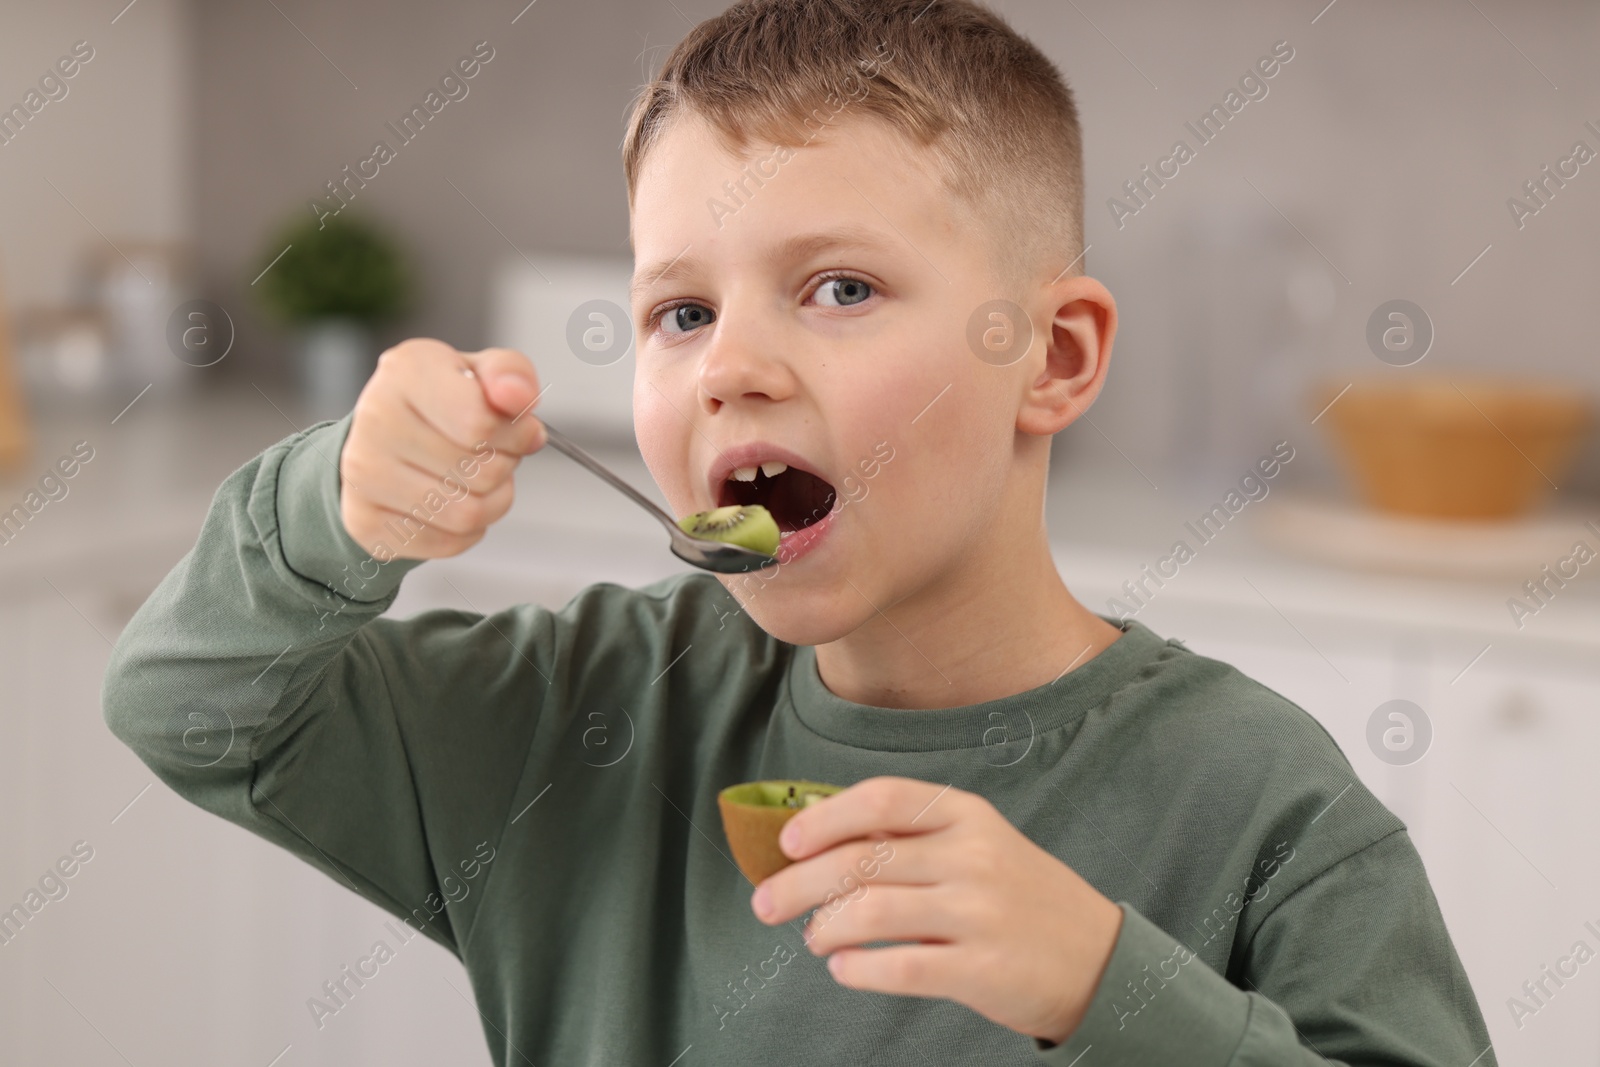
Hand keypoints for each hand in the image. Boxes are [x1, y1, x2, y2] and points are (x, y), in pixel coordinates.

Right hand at [340, 338, 546, 560]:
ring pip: (467, 513)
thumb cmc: (444, 403)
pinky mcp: (366, 522)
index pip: (481, 424)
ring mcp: (363, 474)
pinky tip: (453, 500)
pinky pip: (449, 542)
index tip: (520, 428)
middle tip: (491, 452)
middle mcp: (375, 419)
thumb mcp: (484, 373)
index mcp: (407, 371)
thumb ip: (511, 374)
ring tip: (477, 477)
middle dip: (504, 465)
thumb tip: (519, 397)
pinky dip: (468, 530)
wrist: (385, 435)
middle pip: (481, 472)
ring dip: (492, 500)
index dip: (517, 434)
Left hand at [749, 776, 1123, 1045]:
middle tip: (766, 904)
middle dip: (798, 883)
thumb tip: (820, 842)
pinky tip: (844, 969)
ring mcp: (979, 912)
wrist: (1099, 959)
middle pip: (862, 859)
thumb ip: (912, 840)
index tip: (787, 842)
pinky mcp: (981, 968)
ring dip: (825, 927)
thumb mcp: (978, 846)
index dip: (824, 818)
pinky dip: (859, 969)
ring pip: (871, 911)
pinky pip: (900, 965)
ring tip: (815, 938)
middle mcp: (972, 855)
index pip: (881, 800)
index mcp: (967, 815)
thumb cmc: (1019, 898)